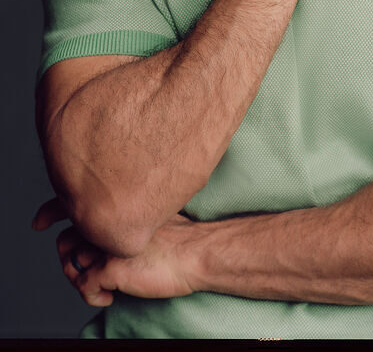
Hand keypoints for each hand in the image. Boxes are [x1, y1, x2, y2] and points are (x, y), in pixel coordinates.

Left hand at [34, 199, 198, 306]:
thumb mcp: (152, 217)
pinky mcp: (109, 268)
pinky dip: (92, 297)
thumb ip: (126, 219)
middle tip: (86, 273)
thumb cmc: (184, 240)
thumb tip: (109, 230)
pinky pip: (83, 287)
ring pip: (71, 266)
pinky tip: (109, 298)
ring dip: (80, 280)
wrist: (200, 253)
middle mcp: (105, 222)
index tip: (41, 222)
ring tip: (100, 287)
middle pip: (65, 241)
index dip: (50, 214)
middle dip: (70, 260)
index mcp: (115, 207)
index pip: (69, 205)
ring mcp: (105, 245)